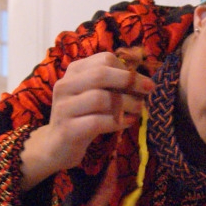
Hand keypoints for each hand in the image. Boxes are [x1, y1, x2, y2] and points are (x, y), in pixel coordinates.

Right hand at [20, 51, 155, 189]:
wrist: (56, 146)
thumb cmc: (82, 117)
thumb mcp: (94, 95)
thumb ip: (112, 86)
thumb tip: (144, 82)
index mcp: (74, 72)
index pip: (104, 60)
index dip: (127, 70)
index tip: (143, 82)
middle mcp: (65, 85)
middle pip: (101, 74)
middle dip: (130, 81)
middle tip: (149, 90)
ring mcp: (64, 107)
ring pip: (100, 98)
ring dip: (126, 104)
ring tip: (138, 110)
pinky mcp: (68, 129)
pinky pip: (97, 122)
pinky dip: (118, 122)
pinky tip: (128, 123)